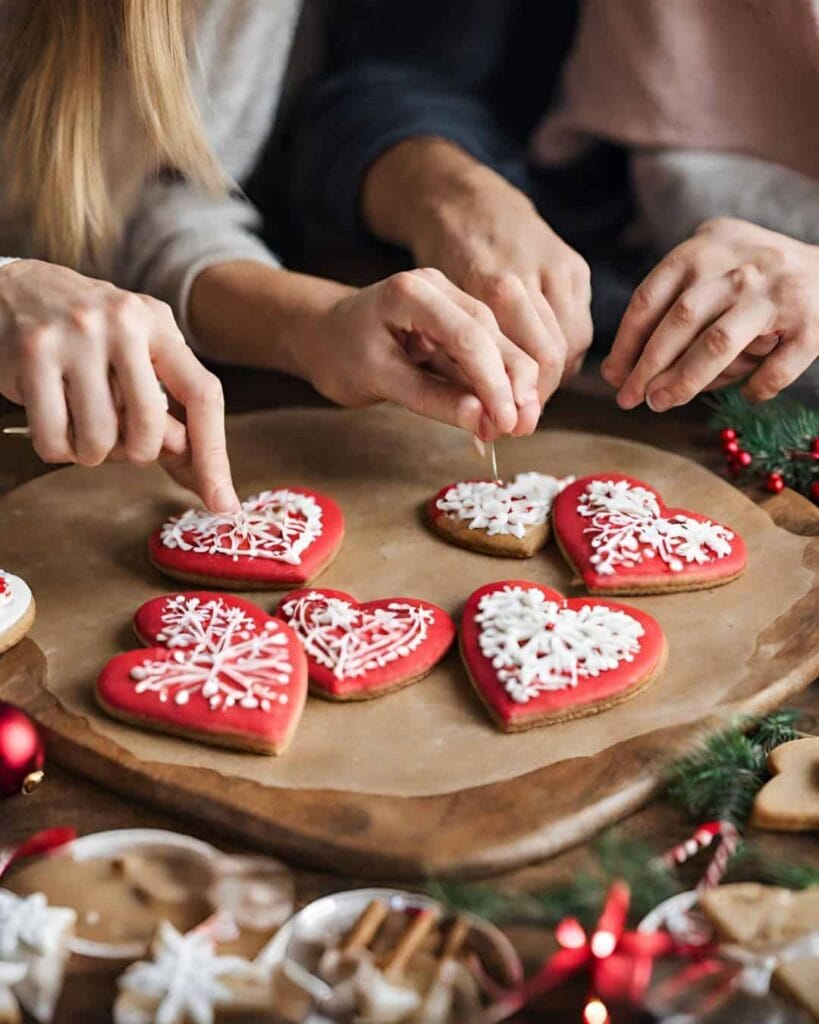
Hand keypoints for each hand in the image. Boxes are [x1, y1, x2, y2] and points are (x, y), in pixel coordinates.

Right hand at [0, 260, 237, 511]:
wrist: (14, 287)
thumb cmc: (88, 336)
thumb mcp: (137, 354)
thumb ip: (169, 410)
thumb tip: (204, 477)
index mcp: (159, 324)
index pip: (203, 395)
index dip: (214, 456)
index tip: (222, 503)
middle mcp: (123, 323)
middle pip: (149, 428)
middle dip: (136, 453)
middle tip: (118, 438)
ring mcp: (76, 336)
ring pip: (99, 440)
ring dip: (90, 453)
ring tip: (80, 423)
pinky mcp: (33, 353)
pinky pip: (54, 439)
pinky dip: (57, 448)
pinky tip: (54, 421)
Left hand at [304, 268, 542, 439]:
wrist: (322, 335)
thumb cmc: (339, 354)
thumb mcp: (376, 380)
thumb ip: (429, 398)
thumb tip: (480, 419)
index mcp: (412, 292)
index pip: (468, 336)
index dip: (494, 381)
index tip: (507, 421)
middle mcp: (439, 288)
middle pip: (492, 335)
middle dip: (514, 383)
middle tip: (524, 428)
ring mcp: (450, 302)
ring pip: (496, 344)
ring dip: (511, 386)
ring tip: (520, 427)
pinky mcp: (456, 323)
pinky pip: (484, 354)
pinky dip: (495, 385)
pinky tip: (505, 413)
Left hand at [363, 139, 592, 405]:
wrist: (462, 203)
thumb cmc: (439, 265)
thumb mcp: (434, 313)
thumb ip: (458, 366)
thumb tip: (484, 428)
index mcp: (490, 281)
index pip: (525, 358)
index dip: (520, 400)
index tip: (507, 427)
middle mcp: (530, 271)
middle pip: (555, 355)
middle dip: (538, 395)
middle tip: (520, 421)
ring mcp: (558, 265)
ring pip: (574, 343)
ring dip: (553, 375)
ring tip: (526, 395)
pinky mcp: (575, 266)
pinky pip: (578, 324)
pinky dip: (562, 350)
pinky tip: (537, 363)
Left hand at [603, 218, 818, 408]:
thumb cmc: (750, 280)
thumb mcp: (706, 273)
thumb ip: (665, 313)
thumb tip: (616, 372)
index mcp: (703, 249)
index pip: (650, 298)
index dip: (626, 343)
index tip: (613, 376)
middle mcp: (738, 266)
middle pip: (679, 321)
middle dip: (647, 367)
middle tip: (630, 399)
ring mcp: (776, 293)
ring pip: (718, 344)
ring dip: (684, 381)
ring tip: (661, 403)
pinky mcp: (811, 324)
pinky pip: (773, 370)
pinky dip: (755, 388)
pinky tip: (745, 394)